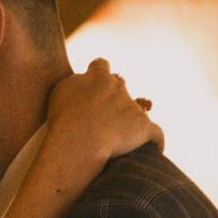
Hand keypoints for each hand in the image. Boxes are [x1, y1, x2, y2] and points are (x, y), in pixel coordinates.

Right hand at [45, 58, 163, 163]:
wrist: (79, 142)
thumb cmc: (64, 119)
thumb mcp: (61, 91)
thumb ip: (75, 82)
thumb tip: (84, 80)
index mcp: (97, 77)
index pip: (100, 66)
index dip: (98, 76)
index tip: (93, 86)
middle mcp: (118, 88)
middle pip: (120, 86)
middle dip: (115, 97)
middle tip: (103, 115)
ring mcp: (133, 108)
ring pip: (139, 110)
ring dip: (132, 120)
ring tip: (123, 138)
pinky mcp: (145, 128)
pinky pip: (156, 135)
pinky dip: (155, 142)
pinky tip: (153, 150)